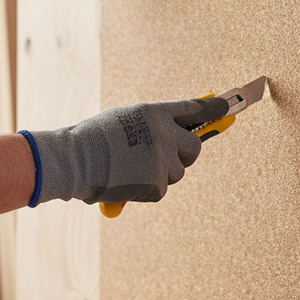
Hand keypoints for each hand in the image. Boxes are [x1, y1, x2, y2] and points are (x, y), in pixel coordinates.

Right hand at [27, 97, 227, 205]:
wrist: (73, 160)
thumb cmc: (91, 140)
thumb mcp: (124, 121)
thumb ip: (149, 126)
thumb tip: (173, 137)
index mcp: (153, 112)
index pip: (192, 109)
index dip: (211, 110)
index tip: (227, 109)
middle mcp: (163, 133)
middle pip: (194, 146)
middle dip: (185, 153)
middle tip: (166, 156)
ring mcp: (162, 159)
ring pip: (176, 172)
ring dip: (160, 174)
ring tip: (129, 169)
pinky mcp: (156, 184)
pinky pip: (160, 190)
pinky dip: (145, 190)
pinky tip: (124, 182)